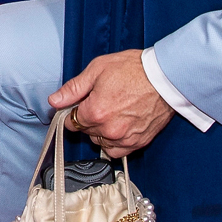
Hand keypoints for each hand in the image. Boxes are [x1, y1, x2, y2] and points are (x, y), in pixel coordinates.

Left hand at [48, 49, 172, 157]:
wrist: (166, 77)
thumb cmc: (134, 69)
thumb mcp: (98, 69)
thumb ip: (73, 88)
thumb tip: (54, 101)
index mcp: (95, 111)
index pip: (72, 121)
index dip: (74, 111)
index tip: (80, 105)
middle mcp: (108, 129)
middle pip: (86, 131)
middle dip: (88, 119)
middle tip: (100, 102)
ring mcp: (124, 138)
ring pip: (100, 142)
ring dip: (100, 131)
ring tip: (112, 112)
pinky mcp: (138, 142)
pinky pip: (116, 151)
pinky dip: (113, 143)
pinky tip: (118, 127)